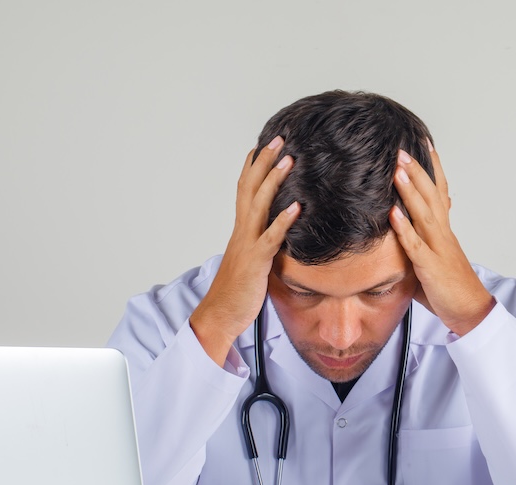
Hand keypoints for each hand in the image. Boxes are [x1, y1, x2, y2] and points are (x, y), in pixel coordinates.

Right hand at [190, 137, 300, 365]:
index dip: (252, 167)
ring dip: (274, 180)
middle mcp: (241, 232)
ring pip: (259, 205)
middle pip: (250, 188)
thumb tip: (275, 236)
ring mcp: (247, 245)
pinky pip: (271, 237)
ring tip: (289, 160)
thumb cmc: (235, 292)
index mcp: (240, 231)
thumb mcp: (250, 262)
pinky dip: (283, 220)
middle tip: (279, 139)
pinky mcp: (256, 262)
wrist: (219, 315)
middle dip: (264, 162)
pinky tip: (296, 207)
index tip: (262, 146)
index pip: (243, 191)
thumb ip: (261, 245)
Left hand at [389, 144, 494, 336]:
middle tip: (402, 148)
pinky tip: (393, 213)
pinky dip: (404, 228)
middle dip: (417, 171)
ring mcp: (438, 249)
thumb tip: (404, 233)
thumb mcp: (434, 259)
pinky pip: (415, 245)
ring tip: (398, 169)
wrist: (471, 311)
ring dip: (410, 191)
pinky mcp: (431, 267)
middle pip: (431, 196)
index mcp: (443, 231)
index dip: (432, 169)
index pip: (439, 192)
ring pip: (424, 214)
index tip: (423, 145)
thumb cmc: (450, 288)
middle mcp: (442, 234)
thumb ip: (420, 243)